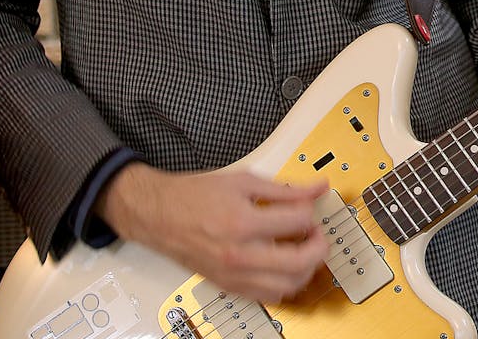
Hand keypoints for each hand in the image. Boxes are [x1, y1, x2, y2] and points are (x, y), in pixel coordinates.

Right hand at [96, 162, 328, 303]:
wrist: (158, 214)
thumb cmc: (194, 196)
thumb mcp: (243, 181)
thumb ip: (285, 189)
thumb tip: (317, 188)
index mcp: (243, 223)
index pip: (298, 221)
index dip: (311, 209)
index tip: (309, 204)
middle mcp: (239, 254)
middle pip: (299, 262)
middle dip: (319, 246)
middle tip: (318, 232)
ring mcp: (233, 274)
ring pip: (287, 286)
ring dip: (306, 269)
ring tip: (304, 248)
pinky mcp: (228, 285)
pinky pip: (268, 296)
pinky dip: (285, 283)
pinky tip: (285, 265)